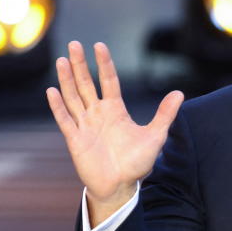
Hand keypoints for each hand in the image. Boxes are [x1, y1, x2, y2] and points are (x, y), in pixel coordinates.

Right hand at [46, 41, 182, 221]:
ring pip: (73, 97)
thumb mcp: (155, 136)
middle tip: (74, 44)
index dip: (104, 64)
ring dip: (67, 79)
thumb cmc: (137, 162)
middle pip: (87, 84)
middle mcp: (98, 113)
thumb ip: (165, 114)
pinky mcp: (75, 139)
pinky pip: (65, 120)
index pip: (109, 81)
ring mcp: (85, 125)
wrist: (121, 186)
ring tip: (62, 60)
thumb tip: (180, 93)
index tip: (99, 46)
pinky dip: (58, 106)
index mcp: (116, 109)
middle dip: (80, 65)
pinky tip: (52, 91)